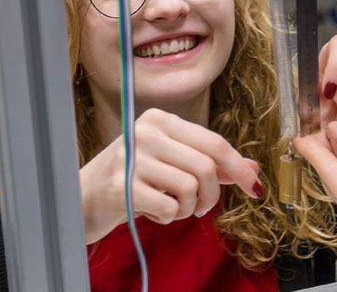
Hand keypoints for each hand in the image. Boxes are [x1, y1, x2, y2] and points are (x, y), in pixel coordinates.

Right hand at [79, 108, 261, 243]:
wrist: (83, 197)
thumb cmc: (133, 178)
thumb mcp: (171, 162)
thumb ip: (210, 164)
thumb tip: (253, 170)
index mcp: (160, 120)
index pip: (213, 142)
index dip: (238, 167)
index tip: (252, 187)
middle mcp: (145, 132)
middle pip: (206, 166)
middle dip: (211, 195)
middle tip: (200, 206)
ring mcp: (131, 158)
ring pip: (190, 187)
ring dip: (188, 208)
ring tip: (171, 207)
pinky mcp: (121, 187)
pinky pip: (169, 208)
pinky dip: (168, 218)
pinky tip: (152, 212)